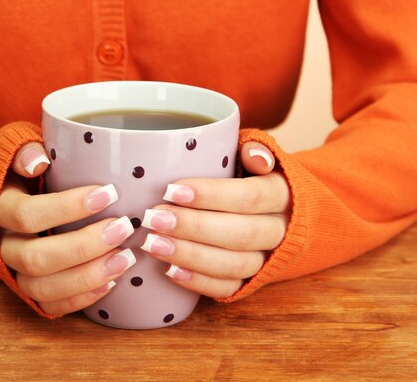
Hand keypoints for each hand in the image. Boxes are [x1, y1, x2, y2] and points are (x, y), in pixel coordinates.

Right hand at [0, 143, 135, 315]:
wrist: (7, 199)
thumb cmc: (23, 172)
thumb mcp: (16, 148)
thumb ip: (23, 150)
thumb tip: (38, 162)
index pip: (26, 214)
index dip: (66, 207)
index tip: (108, 194)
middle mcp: (4, 245)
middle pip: (35, 258)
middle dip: (83, 247)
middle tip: (123, 228)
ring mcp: (15, 272)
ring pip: (42, 288)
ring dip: (87, 277)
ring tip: (125, 260)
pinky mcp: (30, 290)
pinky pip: (49, 306)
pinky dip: (80, 299)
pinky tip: (112, 282)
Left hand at [140, 141, 290, 297]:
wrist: (284, 213)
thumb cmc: (253, 177)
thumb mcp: (255, 156)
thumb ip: (254, 149)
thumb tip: (254, 156)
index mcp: (282, 194)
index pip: (251, 196)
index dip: (211, 195)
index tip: (171, 191)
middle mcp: (280, 230)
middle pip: (241, 234)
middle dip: (193, 228)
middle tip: (153, 218)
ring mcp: (267, 260)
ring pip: (234, 265)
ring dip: (191, 256)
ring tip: (153, 244)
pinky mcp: (253, 281)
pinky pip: (229, 288)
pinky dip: (199, 282)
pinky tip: (170, 271)